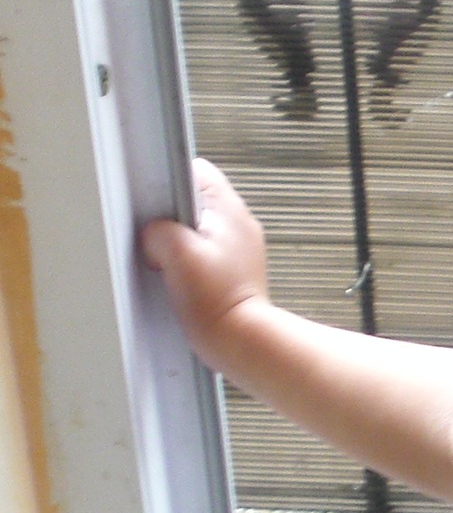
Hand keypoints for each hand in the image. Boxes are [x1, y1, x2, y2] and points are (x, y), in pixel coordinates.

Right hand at [139, 159, 270, 371]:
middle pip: (193, 203)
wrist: (241, 342)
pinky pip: (203, 256)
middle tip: (159, 240)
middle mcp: (239, 225)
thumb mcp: (178, 253)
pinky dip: (189, 265)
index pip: (196, 170)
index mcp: (230, 209)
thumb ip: (159, 230)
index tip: (151, 200)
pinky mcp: (233, 272)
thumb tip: (152, 232)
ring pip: (197, 232)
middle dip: (169, 219)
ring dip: (179, 246)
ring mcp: (239, 250)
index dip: (167, 181)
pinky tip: (180, 281)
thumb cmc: (219, 303)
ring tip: (170, 265)